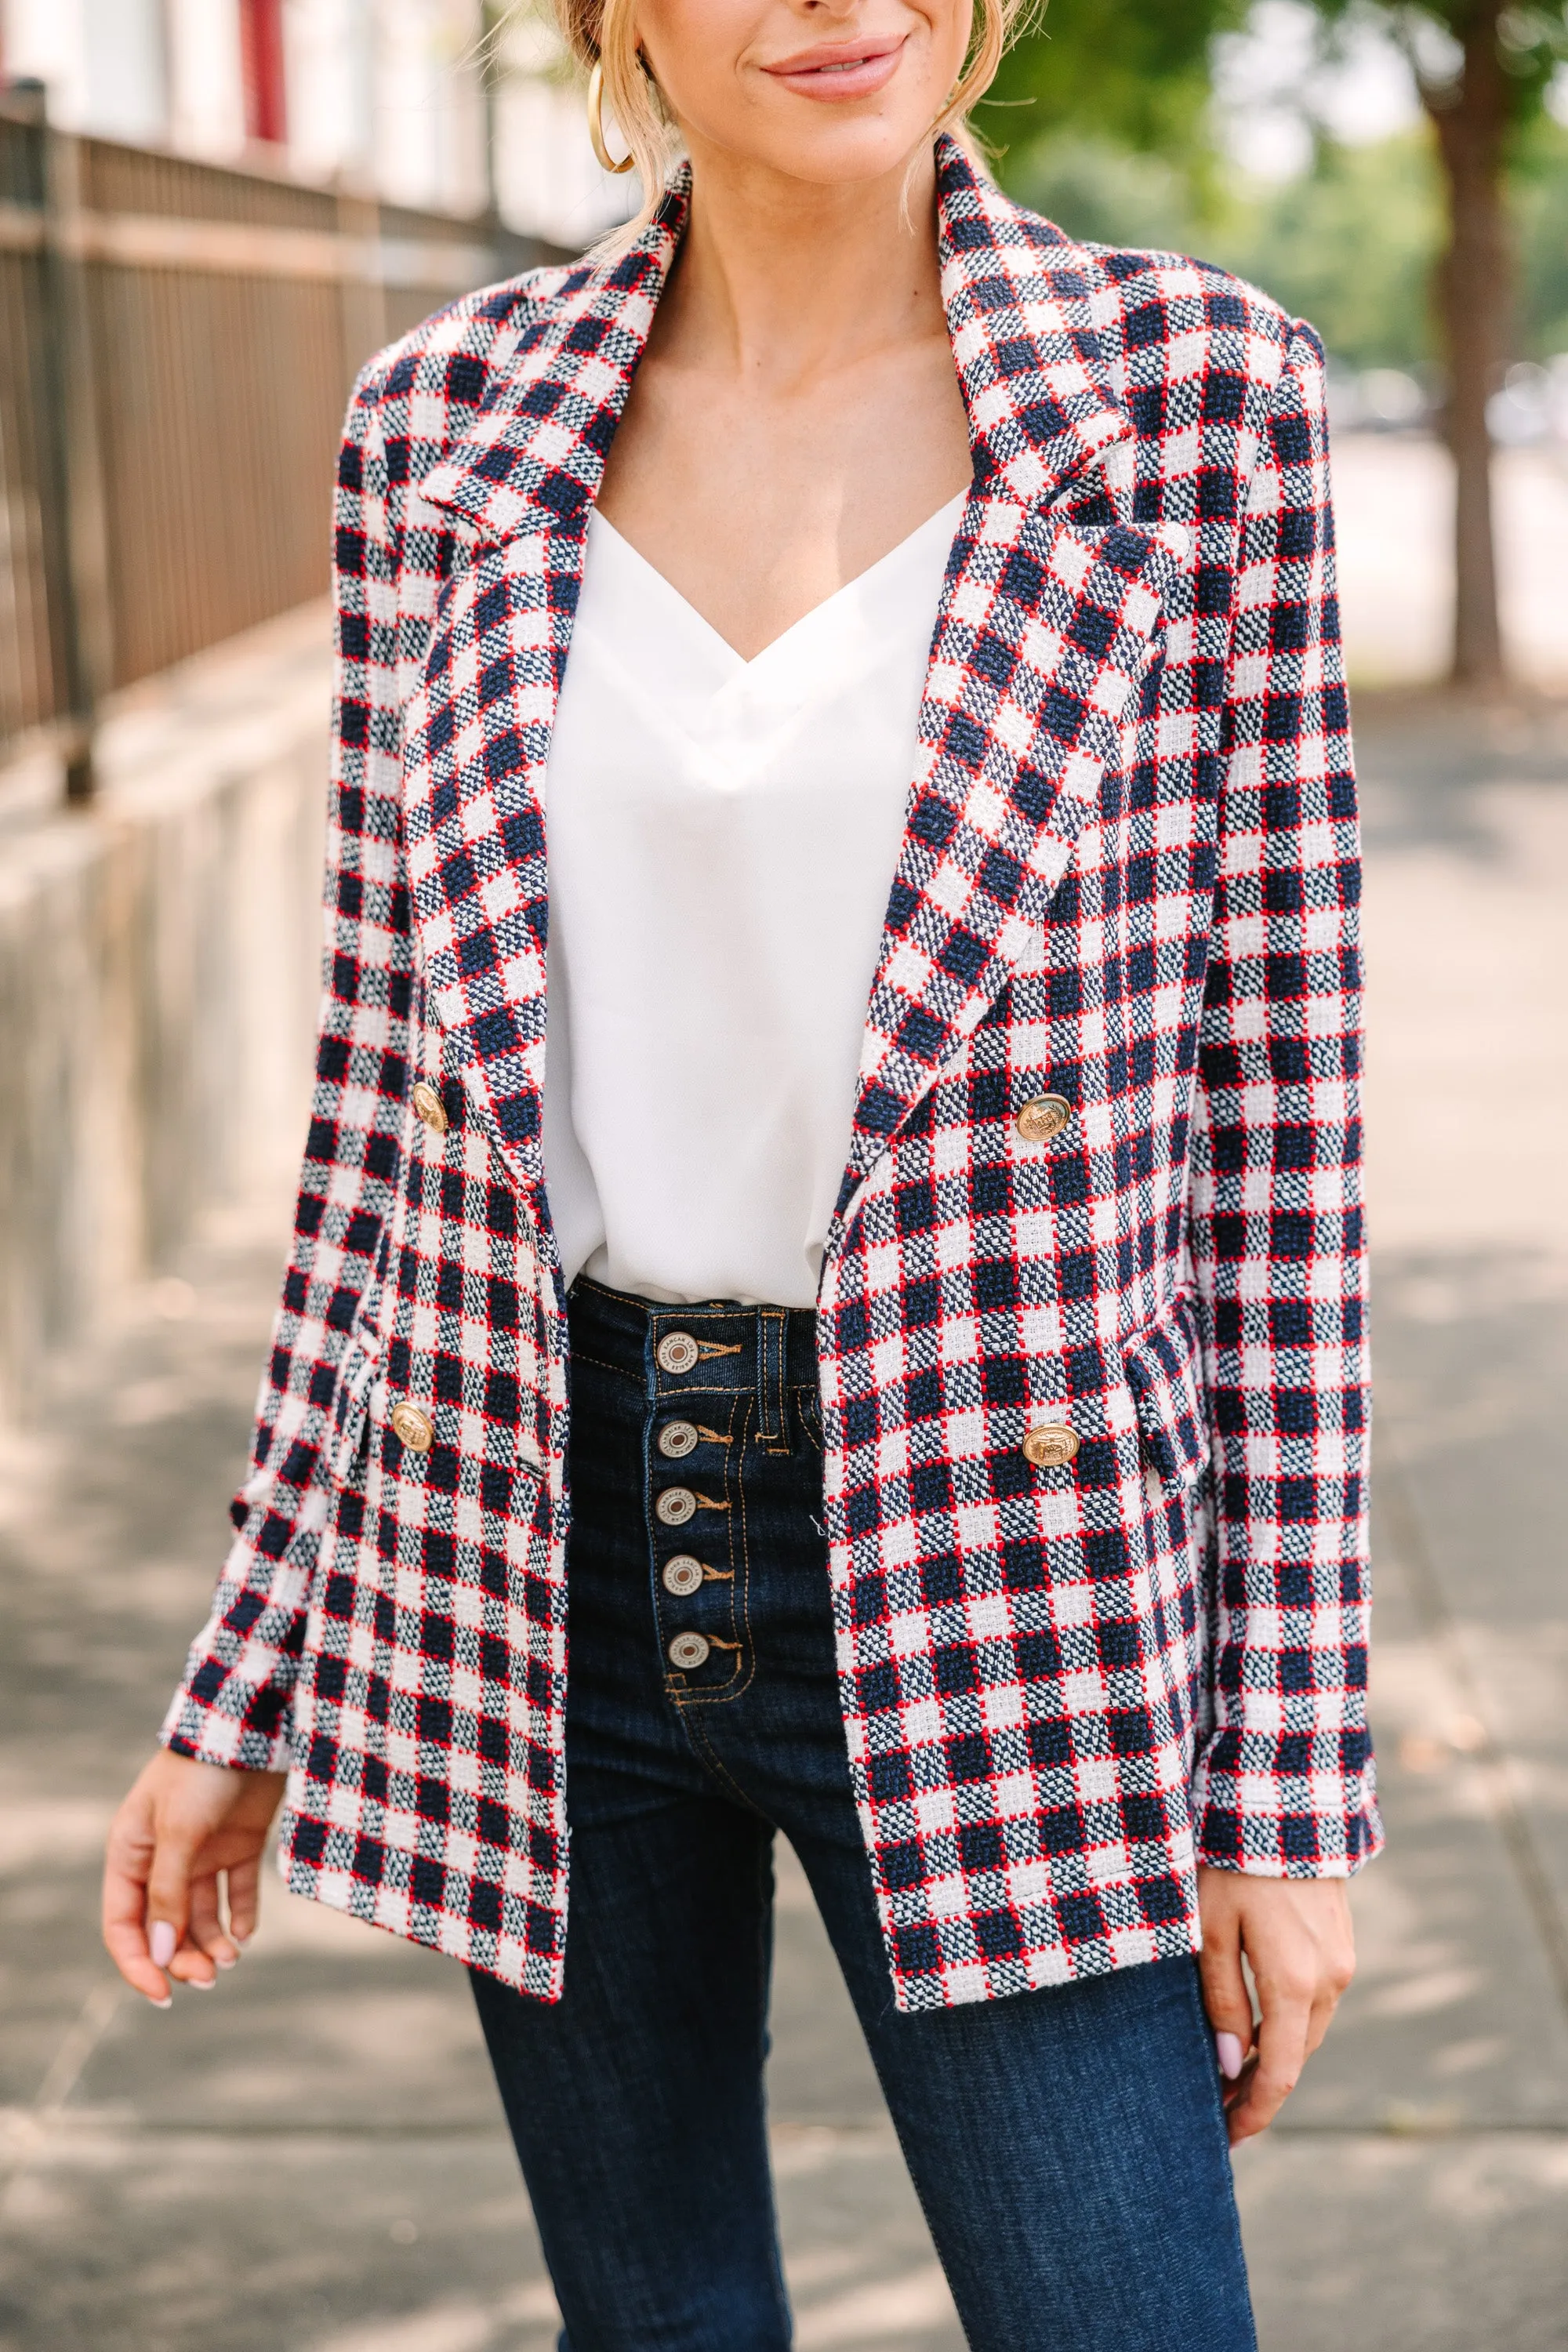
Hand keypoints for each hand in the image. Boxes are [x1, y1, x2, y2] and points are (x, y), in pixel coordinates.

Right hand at [103, 1749, 287, 2003]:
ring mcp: (203, 1853)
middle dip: (184, 1958)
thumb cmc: (202, 1772)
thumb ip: (169, 1893)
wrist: (253, 1725)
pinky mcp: (240, 1845)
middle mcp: (163, 1859)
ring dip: (213, 1943)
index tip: (163, 1994)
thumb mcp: (179, 1832)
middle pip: (166, 1928)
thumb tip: (163, 1955)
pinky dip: (241, 1917)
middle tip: (212, 1975)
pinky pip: (236, 1893)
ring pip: (200, 1917)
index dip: (139, 1963)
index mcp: (131, 1855)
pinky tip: (247, 1933)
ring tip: (232, 1956)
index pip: (124, 1926)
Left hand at [1196, 1867, 1354, 2142]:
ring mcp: (1341, 1964)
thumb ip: (1223, 2000)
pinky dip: (1288, 2024)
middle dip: (1259, 2091)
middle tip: (1216, 2112)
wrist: (1286, 1806)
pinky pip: (1315, 2002)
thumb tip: (1232, 2066)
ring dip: (1275, 2057)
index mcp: (1294, 1983)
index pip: (1281, 2074)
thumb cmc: (1233, 1863)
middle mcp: (1329, 1981)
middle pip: (1296, 2057)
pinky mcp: (1342, 1947)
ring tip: (1229, 2075)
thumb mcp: (1210, 1930)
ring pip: (1307, 2031)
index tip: (1227, 2140)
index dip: (1255, 2114)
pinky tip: (1256, 2027)